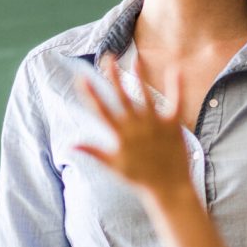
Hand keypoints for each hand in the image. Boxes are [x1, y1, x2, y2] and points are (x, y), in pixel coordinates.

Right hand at [74, 56, 191, 200]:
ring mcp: (155, 125)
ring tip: (135, 59)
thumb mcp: (113, 166)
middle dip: (113, 77)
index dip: (90, 94)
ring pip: (146, 95)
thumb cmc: (139, 179)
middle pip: (122, 97)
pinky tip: (174, 69)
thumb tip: (70, 145)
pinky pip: (175, 102)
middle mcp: (136, 127)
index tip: (81, 78)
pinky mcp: (172, 125)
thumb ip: (93, 151)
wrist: (168, 189)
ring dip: (140, 76)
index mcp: (120, 135)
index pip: (101, 111)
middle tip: (107, 57)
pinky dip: (176, 86)